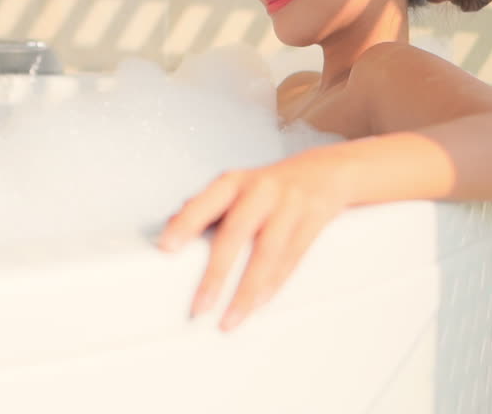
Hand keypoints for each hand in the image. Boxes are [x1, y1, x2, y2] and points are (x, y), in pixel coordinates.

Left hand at [157, 149, 353, 331]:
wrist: (324, 172)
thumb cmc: (268, 186)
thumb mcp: (236, 187)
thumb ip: (204, 207)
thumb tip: (170, 228)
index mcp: (234, 181)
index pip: (205, 202)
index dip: (185, 224)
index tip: (166, 247)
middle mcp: (261, 190)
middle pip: (236, 233)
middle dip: (216, 273)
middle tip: (199, 306)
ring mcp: (290, 205)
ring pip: (267, 253)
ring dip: (246, 292)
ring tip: (229, 320)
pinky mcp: (313, 221)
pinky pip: (291, 259)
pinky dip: (273, 285)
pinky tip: (257, 305)